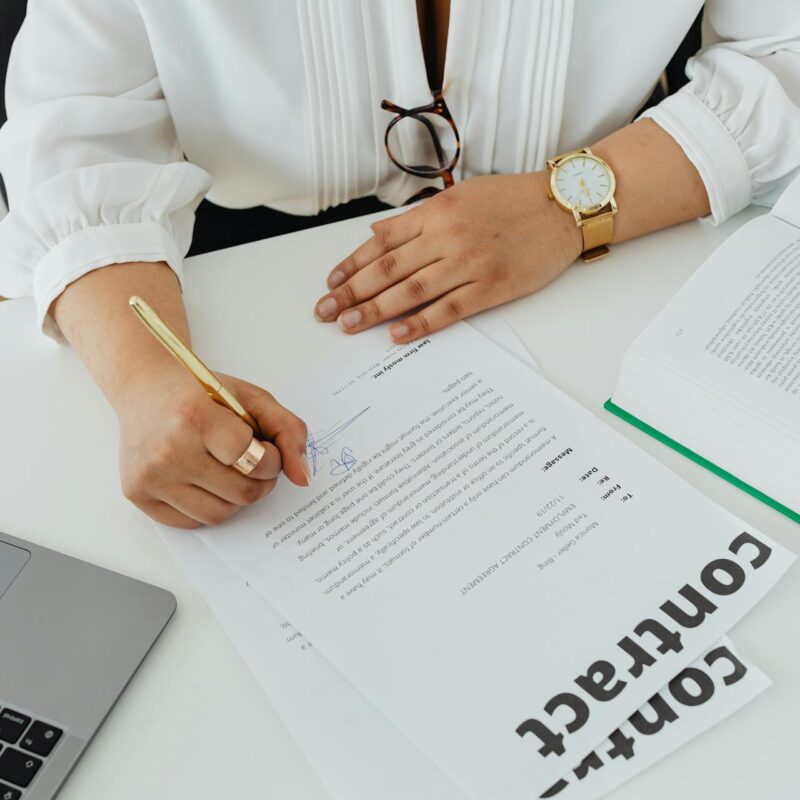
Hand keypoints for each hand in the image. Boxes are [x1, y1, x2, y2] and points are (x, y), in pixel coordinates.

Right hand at [115, 363, 309, 528]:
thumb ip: (288, 431)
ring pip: (219, 514)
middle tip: (253, 462)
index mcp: (195, 417)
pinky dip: (208, 505)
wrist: (145, 388)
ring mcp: (150, 476)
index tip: (265, 448)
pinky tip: (204, 479)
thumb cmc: (201, 393)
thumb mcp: (252, 398)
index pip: (255, 460)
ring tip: (228, 470)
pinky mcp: (137, 495)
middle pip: (243, 493)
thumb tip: (304, 478)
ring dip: (236, 497)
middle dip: (260, 481)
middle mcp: (168, 450)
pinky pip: (191, 522)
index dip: (271, 459)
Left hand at [314, 173, 581, 342]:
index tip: (331, 283)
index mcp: (436, 212)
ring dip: (375, 310)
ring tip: (349, 325)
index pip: (382, 243)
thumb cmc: (511, 199)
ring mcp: (469, 262)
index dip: (352, 265)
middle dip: (351, 292)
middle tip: (326, 311)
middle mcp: (447, 236)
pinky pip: (449, 309)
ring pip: (411, 290)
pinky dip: (420, 323)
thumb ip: (416, 218)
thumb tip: (377, 234)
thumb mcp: (459, 196)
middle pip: (388, 269)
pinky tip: (396, 335)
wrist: (562, 206)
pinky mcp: (491, 287)